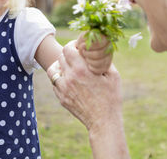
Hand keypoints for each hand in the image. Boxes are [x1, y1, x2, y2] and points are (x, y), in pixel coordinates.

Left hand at [47, 41, 128, 157]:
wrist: (103, 121)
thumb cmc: (111, 97)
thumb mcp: (113, 75)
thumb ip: (104, 60)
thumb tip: (99, 49)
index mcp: (81, 70)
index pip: (67, 49)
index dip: (73, 45)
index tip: (79, 47)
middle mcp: (69, 78)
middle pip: (60, 57)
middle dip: (68, 54)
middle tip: (77, 57)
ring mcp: (63, 89)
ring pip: (53, 70)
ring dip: (60, 66)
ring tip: (70, 68)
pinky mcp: (61, 98)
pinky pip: (55, 84)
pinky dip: (61, 79)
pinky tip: (71, 81)